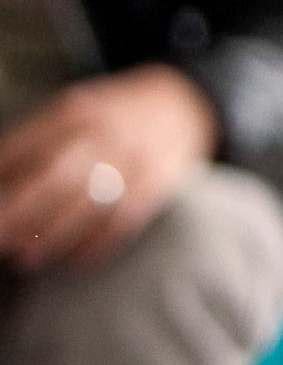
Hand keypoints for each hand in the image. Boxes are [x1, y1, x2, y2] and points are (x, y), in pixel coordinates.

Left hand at [0, 65, 216, 272]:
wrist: (182, 105)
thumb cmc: (113, 117)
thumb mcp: (74, 111)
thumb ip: (40, 138)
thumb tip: (3, 179)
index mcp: (73, 111)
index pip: (27, 145)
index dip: (2, 174)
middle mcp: (103, 133)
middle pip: (55, 175)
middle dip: (20, 209)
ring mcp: (133, 160)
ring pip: (89, 202)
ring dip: (54, 232)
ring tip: (25, 255)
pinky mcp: (157, 184)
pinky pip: (124, 220)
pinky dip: (97, 243)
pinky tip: (73, 259)